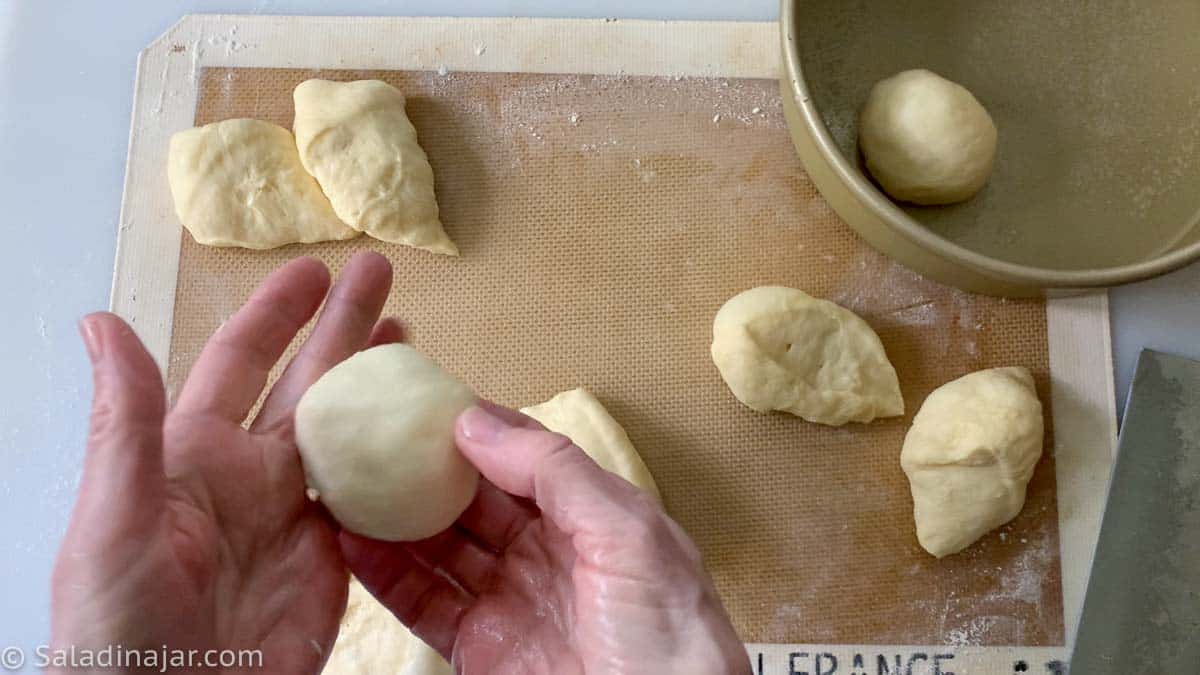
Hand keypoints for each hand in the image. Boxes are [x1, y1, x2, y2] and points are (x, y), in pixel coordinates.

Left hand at [52, 252, 398, 672]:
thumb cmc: (116, 628)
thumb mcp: (112, 518)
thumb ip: (124, 422)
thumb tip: (101, 322)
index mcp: (194, 453)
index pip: (242, 361)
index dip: (277, 313)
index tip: (313, 269)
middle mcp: (251, 475)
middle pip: (309, 382)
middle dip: (344, 326)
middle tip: (381, 275)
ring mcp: (295, 517)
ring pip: (348, 433)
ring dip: (378, 387)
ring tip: (412, 344)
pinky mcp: (334, 562)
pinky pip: (375, 500)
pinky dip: (404, 463)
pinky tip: (429, 434)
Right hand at [342, 404, 750, 674]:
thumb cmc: (669, 635)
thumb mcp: (628, 534)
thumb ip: (557, 473)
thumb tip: (479, 424)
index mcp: (591, 514)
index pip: (524, 457)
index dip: (477, 428)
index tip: (424, 399)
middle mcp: (547, 551)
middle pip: (474, 499)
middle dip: (425, 468)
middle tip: (371, 435)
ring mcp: (511, 600)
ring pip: (440, 548)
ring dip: (395, 517)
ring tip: (346, 480)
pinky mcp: (481, 649)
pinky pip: (424, 603)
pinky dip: (385, 575)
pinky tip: (352, 542)